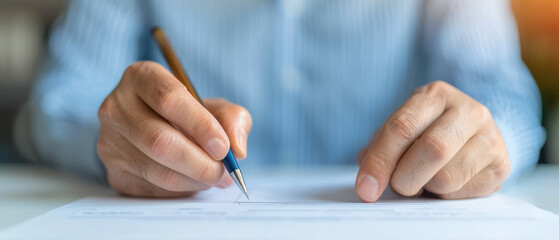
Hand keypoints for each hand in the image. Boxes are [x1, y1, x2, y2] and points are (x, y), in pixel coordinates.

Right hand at [97, 61, 251, 196]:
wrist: (159, 130)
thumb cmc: (190, 115)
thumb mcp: (215, 106)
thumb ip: (233, 119)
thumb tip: (237, 149)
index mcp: (141, 77)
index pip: (168, 99)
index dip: (200, 125)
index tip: (223, 147)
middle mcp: (117, 107)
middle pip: (159, 140)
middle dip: (200, 162)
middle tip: (224, 172)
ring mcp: (110, 141)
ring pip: (156, 169)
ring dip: (194, 180)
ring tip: (214, 177)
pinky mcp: (113, 172)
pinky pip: (152, 189)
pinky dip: (181, 190)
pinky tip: (193, 181)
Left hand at [355, 81, 509, 201]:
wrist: (470, 136)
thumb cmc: (425, 132)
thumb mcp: (400, 131)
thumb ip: (379, 150)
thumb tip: (368, 182)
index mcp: (435, 96)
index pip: (403, 127)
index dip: (380, 160)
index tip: (365, 188)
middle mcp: (469, 111)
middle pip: (432, 150)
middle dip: (404, 178)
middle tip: (397, 187)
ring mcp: (491, 138)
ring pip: (447, 178)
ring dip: (425, 188)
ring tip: (423, 180)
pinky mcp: (502, 166)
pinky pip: (462, 193)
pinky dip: (444, 196)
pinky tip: (444, 184)